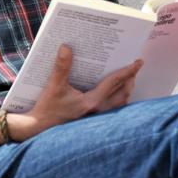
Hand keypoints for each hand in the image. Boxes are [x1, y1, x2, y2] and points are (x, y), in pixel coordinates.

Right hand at [7, 45, 142, 140]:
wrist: (39, 129)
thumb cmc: (47, 109)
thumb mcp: (53, 86)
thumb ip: (61, 67)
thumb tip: (66, 48)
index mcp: (91, 102)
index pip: (115, 82)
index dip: (128, 71)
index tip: (138, 62)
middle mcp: (98, 110)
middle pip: (123, 93)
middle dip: (131, 79)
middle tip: (135, 67)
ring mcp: (97, 118)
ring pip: (120, 103)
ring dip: (127, 90)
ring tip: (129, 79)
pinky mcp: (93, 121)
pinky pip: (113, 109)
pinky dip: (119, 100)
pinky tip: (116, 94)